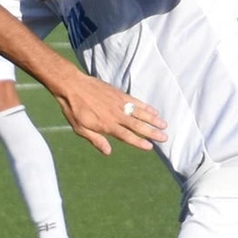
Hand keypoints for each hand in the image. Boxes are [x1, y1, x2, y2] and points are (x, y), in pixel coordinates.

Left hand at [51, 74, 166, 154]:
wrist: (72, 85)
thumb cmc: (73, 109)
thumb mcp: (80, 128)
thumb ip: (96, 139)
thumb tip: (108, 152)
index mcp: (106, 125)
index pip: (126, 136)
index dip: (138, 142)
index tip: (150, 146)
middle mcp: (115, 115)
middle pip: (137, 125)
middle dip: (152, 132)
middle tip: (165, 137)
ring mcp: (118, 103)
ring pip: (139, 112)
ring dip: (153, 119)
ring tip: (164, 125)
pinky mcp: (118, 94)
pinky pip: (135, 101)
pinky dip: (145, 106)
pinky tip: (153, 110)